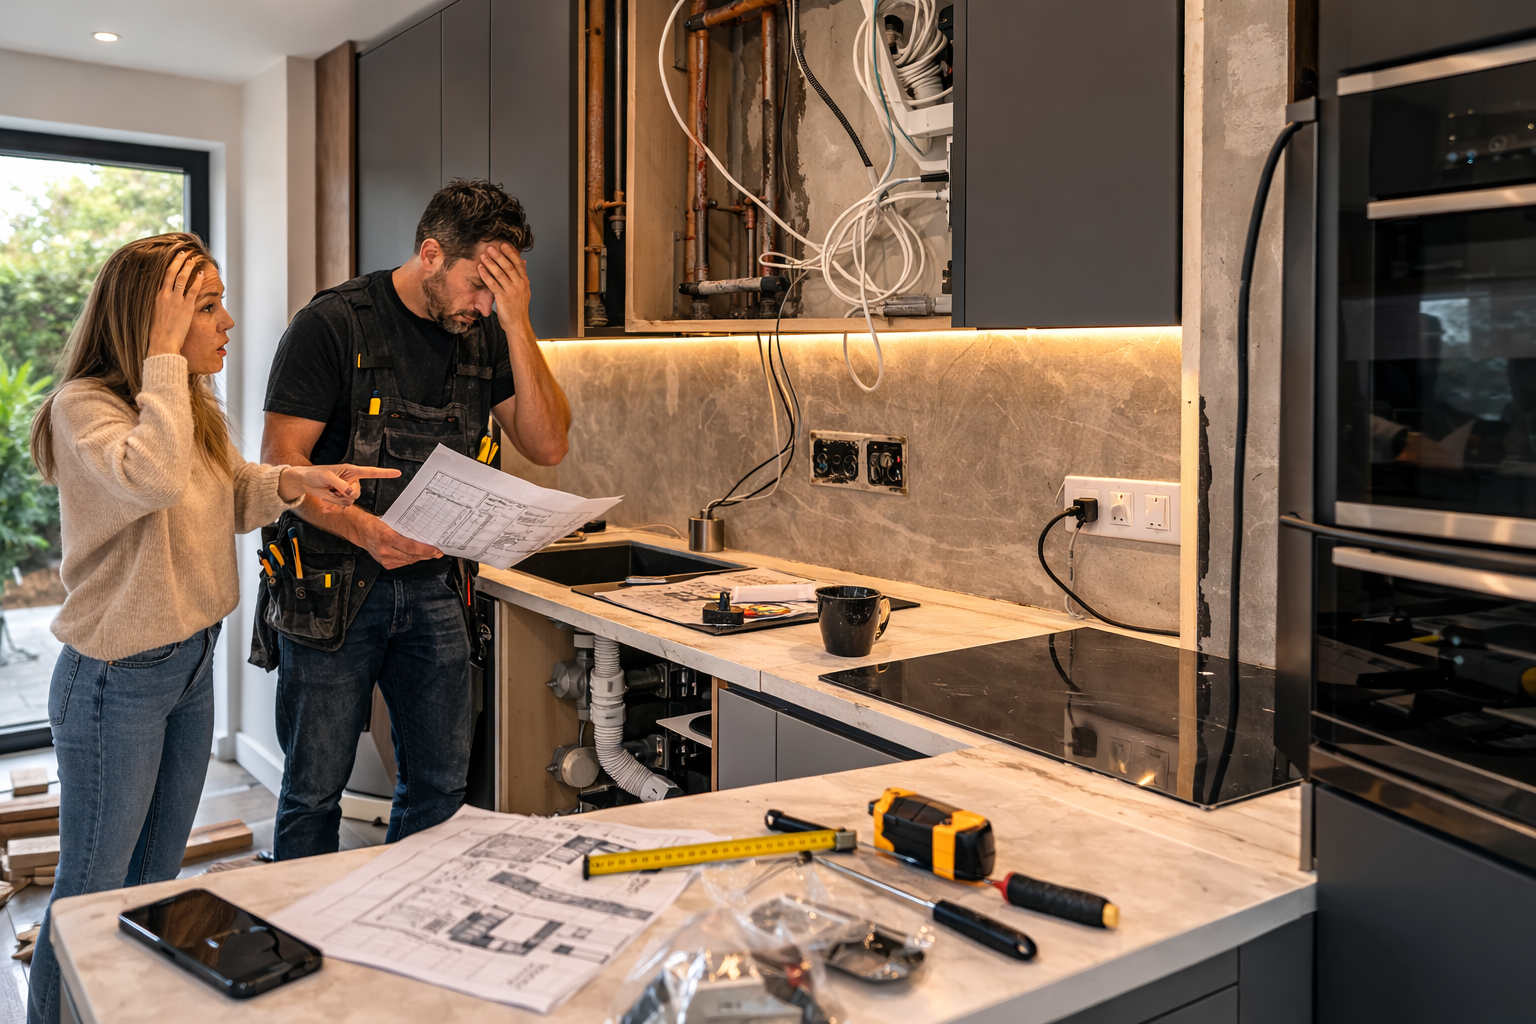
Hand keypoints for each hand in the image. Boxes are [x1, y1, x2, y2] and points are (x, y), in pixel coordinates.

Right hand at [149, 250, 201, 357]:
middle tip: (183, 253)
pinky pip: (193, 290)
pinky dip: (197, 280)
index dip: (168, 266)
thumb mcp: (153, 315)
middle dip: (178, 261)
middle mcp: (164, 296)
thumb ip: (159, 306)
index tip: (173, 258)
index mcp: (155, 297)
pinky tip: (201, 273)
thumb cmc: (158, 334)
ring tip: (193, 259)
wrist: (162, 343)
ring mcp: (175, 300)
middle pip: (171, 273)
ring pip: (182, 278)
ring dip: (188, 266)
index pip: (161, 277)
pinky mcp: (186, 307)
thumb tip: (162, 303)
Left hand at [279, 464, 400, 507]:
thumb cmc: (315, 474)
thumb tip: (350, 492)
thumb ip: (340, 485)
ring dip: (337, 499)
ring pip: (350, 501)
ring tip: (328, 491)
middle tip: (332, 488)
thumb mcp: (326, 477)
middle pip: (358, 493)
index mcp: (352, 470)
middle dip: (345, 494)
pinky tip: (327, 496)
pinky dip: (334, 503)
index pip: (371, 472)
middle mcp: (352, 480)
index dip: (385, 473)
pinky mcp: (341, 498)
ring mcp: (347, 490)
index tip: (398, 473)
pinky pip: (343, 505)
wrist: (305, 482)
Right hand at [358, 515, 444, 569]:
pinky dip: (411, 559)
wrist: (361, 531)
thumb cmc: (376, 524)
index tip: (437, 550)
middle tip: (437, 552)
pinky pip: (403, 563)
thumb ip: (405, 529)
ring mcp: (385, 559)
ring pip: (409, 560)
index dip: (426, 550)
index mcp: (387, 537)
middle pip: (412, 555)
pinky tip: (416, 556)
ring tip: (430, 554)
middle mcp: (385, 550)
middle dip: (427, 554)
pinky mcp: (385, 564)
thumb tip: (423, 533)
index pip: (411, 546)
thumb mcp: (391, 522)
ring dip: (420, 557)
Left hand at [479, 243, 532, 331]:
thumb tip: (523, 262)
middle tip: (490, 247)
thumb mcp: (524, 290)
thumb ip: (522, 276)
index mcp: (525, 281)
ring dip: (490, 263)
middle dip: (498, 256)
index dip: (511, 253)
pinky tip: (480, 269)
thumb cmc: (518, 308)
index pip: (519, 263)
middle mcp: (519, 284)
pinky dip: (486, 275)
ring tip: (483, 255)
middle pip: (508, 266)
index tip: (504, 244)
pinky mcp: (503, 298)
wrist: (518, 324)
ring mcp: (512, 291)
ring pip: (500, 274)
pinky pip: (493, 284)